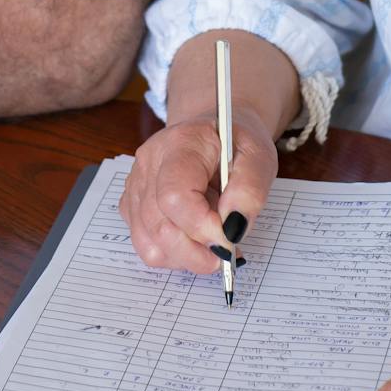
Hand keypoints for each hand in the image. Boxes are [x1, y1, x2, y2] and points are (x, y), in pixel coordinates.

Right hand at [120, 108, 277, 274]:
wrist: (215, 134)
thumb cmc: (236, 145)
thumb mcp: (259, 159)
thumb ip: (250, 191)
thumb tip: (232, 228)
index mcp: (180, 144)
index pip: (174, 196)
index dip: (202, 227)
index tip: (230, 238)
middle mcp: (149, 164)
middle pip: (160, 227)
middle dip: (198, 253)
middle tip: (227, 252)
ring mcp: (135, 186)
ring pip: (151, 244)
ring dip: (188, 256)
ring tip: (212, 239)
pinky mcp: (131, 206)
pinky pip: (147, 247)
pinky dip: (176, 255)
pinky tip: (195, 240)